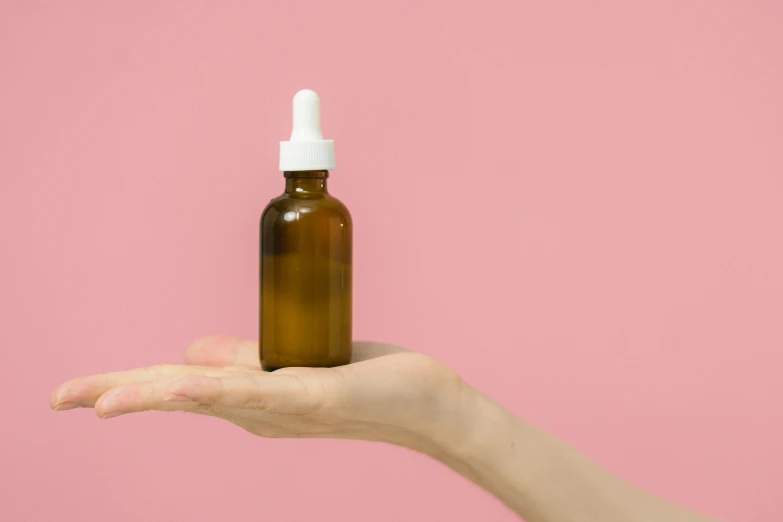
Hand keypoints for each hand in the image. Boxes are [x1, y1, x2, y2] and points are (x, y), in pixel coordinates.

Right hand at [49, 338, 466, 451]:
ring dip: (151, 395)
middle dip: (116, 394)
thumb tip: (189, 351)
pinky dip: (217, 389)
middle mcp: (256, 408)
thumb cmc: (359, 379)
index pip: (174, 386)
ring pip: (205, 395)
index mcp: (247, 396)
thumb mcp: (289, 363)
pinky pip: (258, 391)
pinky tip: (182, 384)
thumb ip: (240, 359)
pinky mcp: (313, 397)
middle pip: (176, 393)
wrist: (422, 402)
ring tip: (99, 401)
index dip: (123, 386)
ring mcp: (281, 406)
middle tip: (58, 398)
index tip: (75, 394)